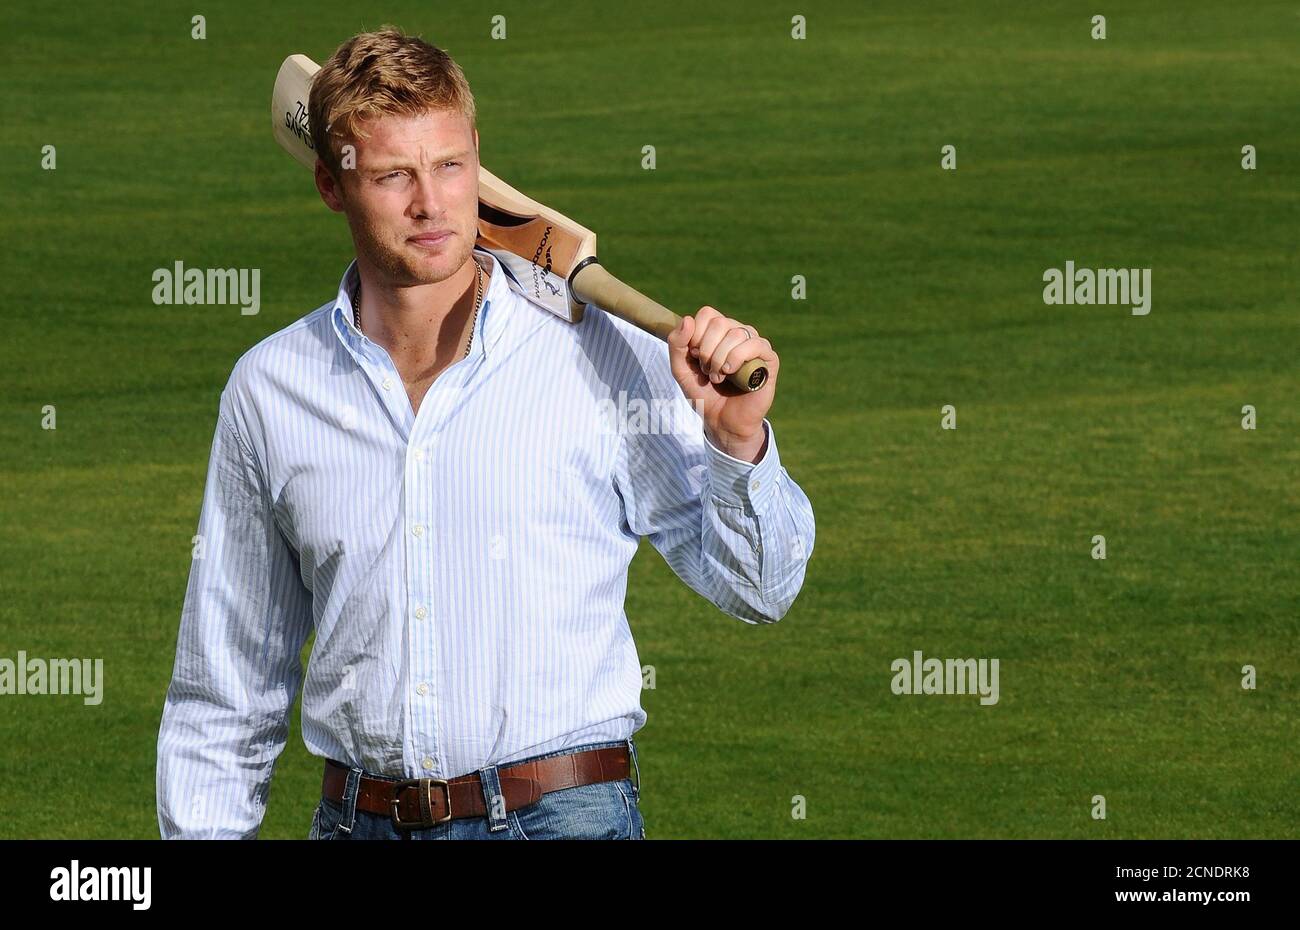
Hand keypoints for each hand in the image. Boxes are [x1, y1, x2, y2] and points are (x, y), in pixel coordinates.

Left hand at [666, 306, 778, 461]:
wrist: (723, 421)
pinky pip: (755, 344)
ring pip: (736, 333)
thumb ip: (677, 345)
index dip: (696, 335)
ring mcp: (754, 345)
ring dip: (720, 359)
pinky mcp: (769, 359)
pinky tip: (731, 373)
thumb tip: (687, 319)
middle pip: (720, 323)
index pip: (707, 314)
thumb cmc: (704, 394)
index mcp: (718, 332)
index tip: (694, 358)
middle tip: (707, 371)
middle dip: (706, 350)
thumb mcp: (681, 370)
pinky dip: (737, 358)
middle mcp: (738, 333)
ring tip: (718, 377)